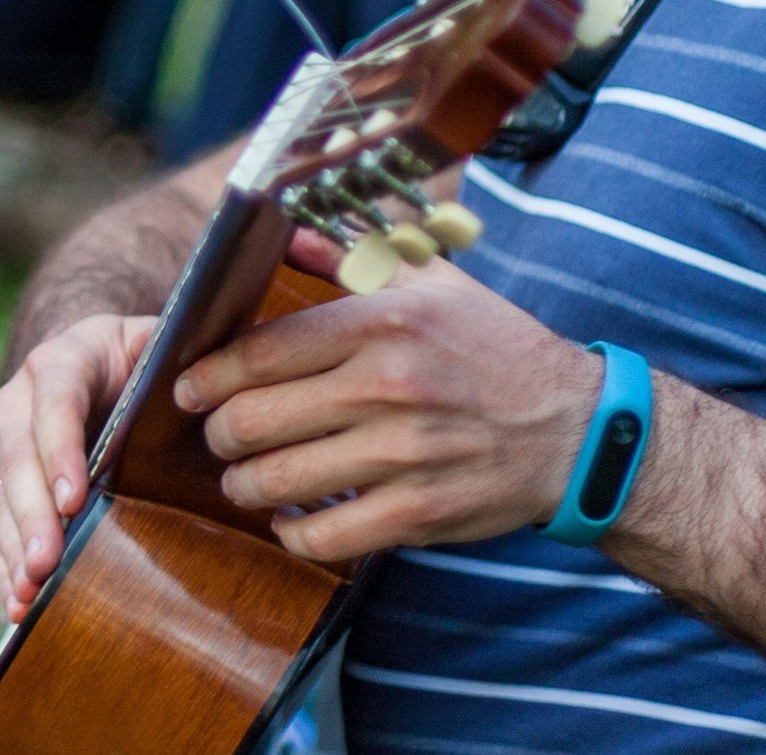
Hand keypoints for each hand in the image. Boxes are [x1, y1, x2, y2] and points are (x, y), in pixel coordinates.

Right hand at [0, 313, 158, 619]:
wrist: (97, 362)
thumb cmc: (141, 361)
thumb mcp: (160, 346)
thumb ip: (184, 358)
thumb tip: (221, 377)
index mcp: (64, 360)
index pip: (56, 401)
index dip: (61, 450)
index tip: (73, 500)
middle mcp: (21, 398)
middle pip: (18, 456)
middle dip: (32, 514)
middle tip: (45, 562)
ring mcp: (4, 442)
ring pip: (1, 494)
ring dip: (13, 545)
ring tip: (29, 590)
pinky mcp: (1, 481)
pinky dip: (3, 562)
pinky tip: (17, 601)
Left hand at [180, 255, 598, 561]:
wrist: (580, 428)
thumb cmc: (494, 346)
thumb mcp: (432, 282)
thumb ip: (351, 255)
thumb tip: (284, 229)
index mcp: (382, 323)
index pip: (260, 351)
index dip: (206, 375)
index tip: (185, 387)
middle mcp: (389, 386)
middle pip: (254, 418)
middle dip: (217, 433)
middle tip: (215, 435)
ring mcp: (406, 454)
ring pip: (280, 480)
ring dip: (243, 484)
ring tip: (242, 478)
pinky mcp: (422, 513)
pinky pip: (326, 535)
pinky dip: (293, 532)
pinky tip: (291, 519)